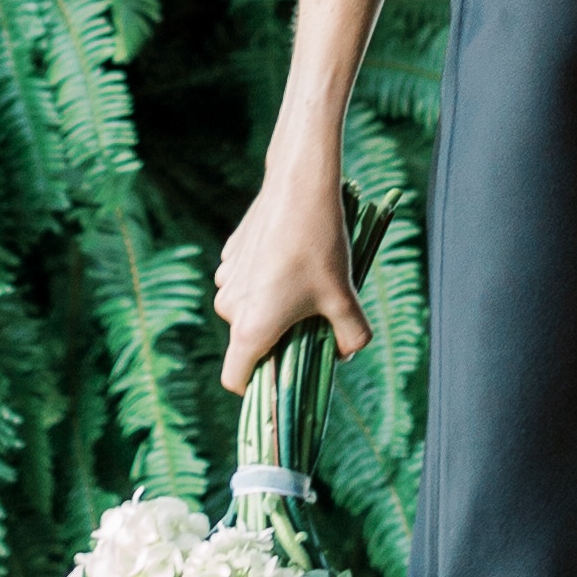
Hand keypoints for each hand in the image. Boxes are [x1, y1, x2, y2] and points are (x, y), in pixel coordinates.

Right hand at [215, 161, 369, 389]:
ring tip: (304, 284)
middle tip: (311, 321)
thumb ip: (351, 337)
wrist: (299, 188)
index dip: (257, 388)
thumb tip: (347, 354)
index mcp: (251, 329)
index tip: (282, 379)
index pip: (236, 379)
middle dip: (277, 339)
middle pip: (248, 342)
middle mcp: (229, 308)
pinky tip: (290, 259)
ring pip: (247, 310)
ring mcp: (226, 280)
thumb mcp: (344, 297)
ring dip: (271, 308)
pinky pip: (246, 283)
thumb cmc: (321, 248)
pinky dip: (264, 282)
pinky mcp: (230, 256)